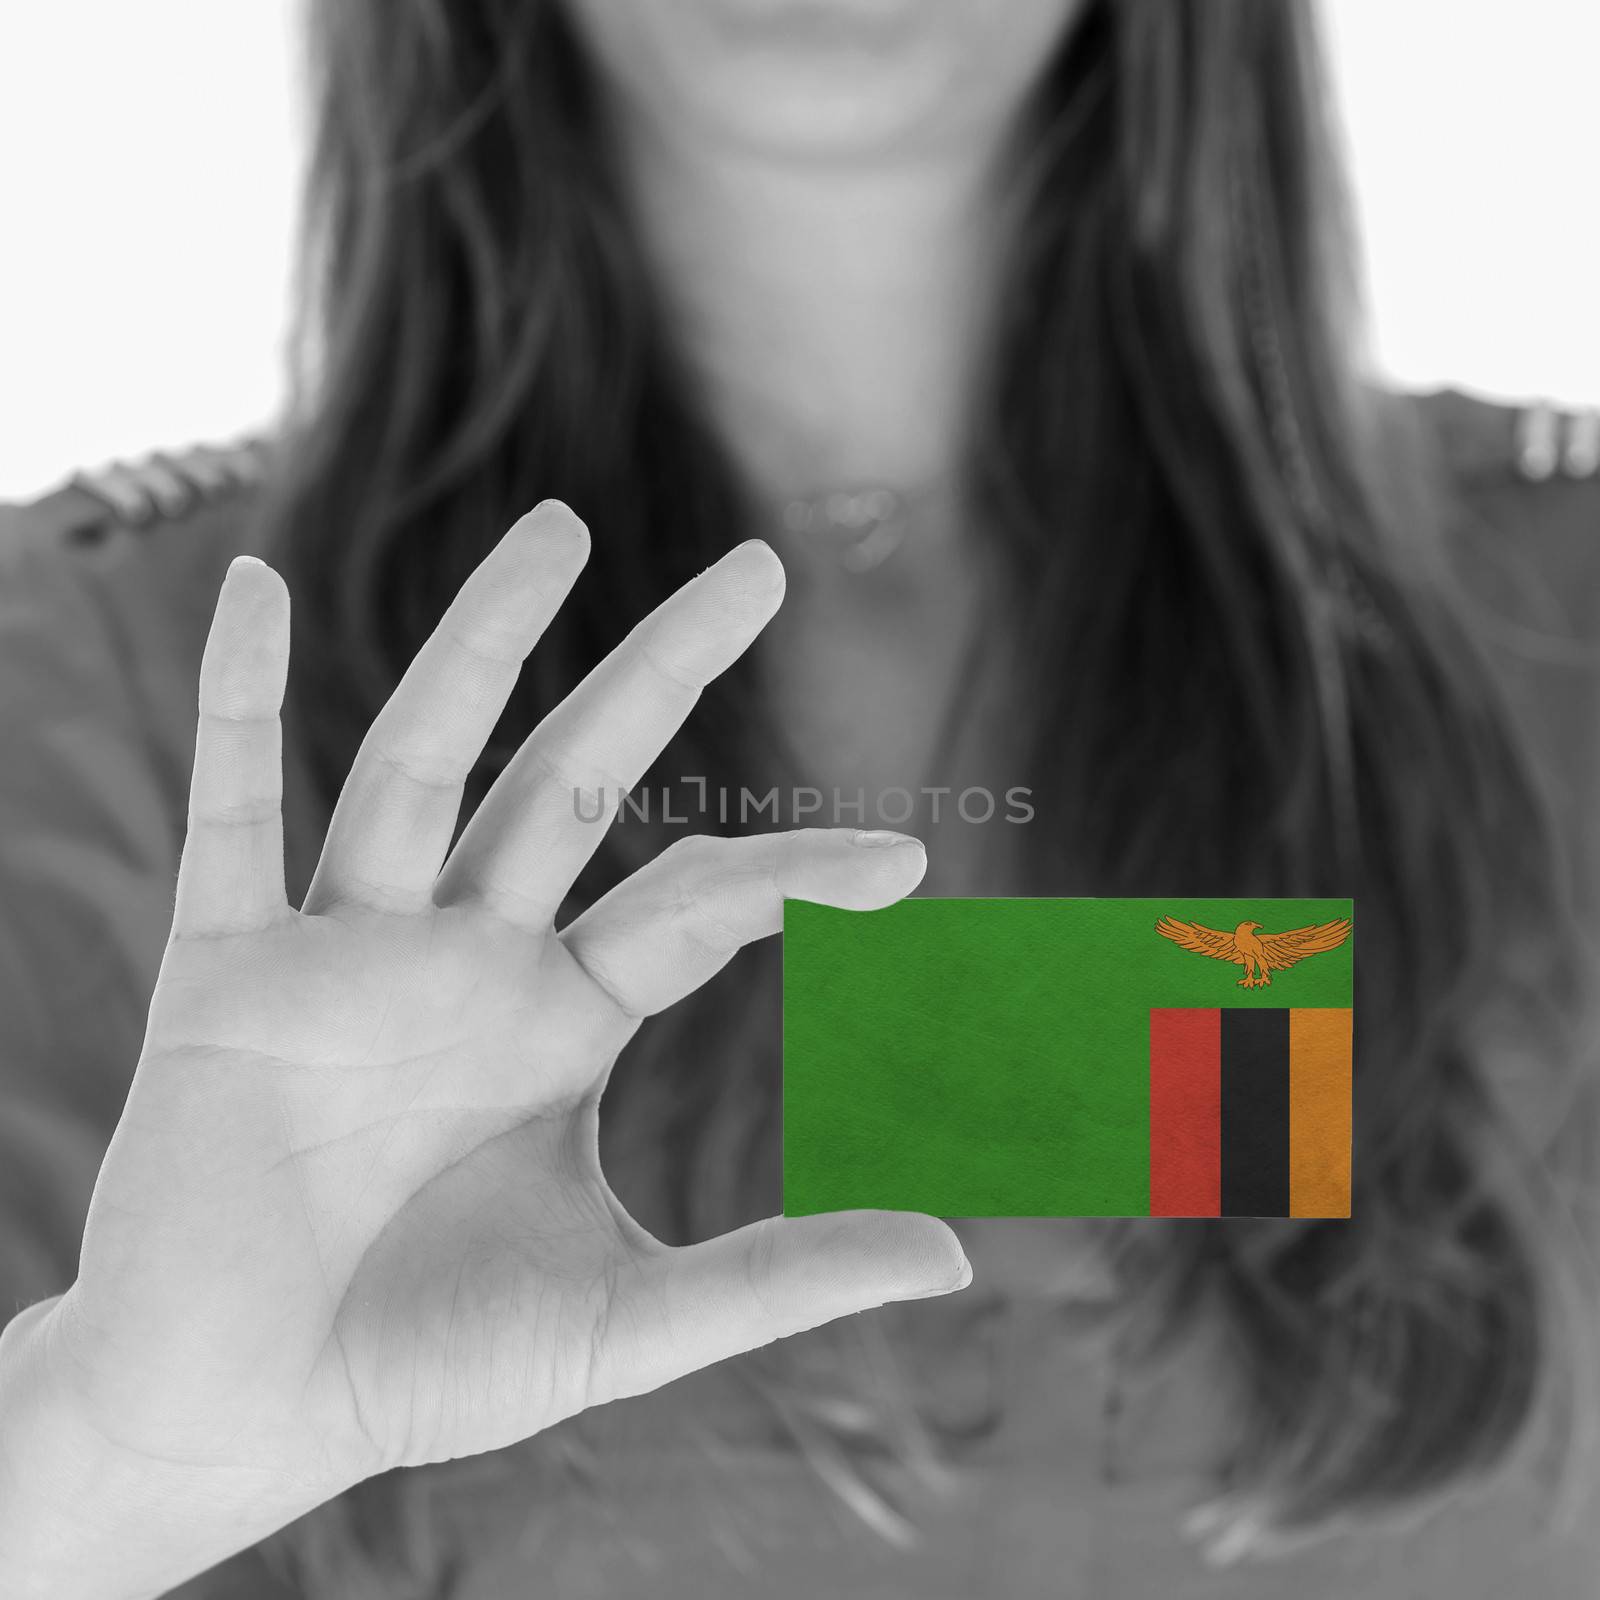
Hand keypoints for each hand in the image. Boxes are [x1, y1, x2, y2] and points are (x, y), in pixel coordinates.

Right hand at [8, 504, 965, 1593]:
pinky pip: (227, 814)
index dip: (798, 877)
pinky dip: (234, 703)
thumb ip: (782, 1279)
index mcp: (559, 1021)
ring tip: (563, 528)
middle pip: (574, 780)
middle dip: (663, 672)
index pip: (697, 905)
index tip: (910, 866)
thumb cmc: (423, 1366)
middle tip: (763, 565)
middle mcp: (466, 960)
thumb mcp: (626, 1320)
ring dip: (485, 644)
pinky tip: (254, 589)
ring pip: (422, 762)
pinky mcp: (225, 975)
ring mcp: (347, 953)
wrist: (241, 1419)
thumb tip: (958, 1257)